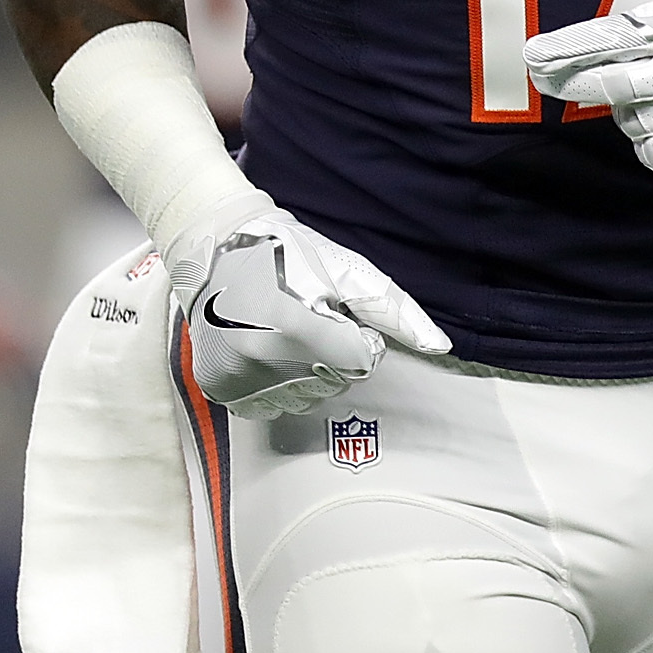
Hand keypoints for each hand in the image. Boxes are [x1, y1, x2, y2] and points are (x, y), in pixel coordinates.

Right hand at [167, 195, 448, 419]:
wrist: (214, 247)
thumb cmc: (285, 251)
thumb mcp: (344, 269)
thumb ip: (392, 310)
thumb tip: (438, 346)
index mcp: (295, 326)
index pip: (360, 362)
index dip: (358, 337)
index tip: (337, 315)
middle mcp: (262, 360)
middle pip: (335, 383)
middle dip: (333, 354)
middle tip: (307, 317)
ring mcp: (238, 378)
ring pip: (306, 397)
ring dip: (306, 371)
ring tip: (283, 331)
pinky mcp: (220, 389)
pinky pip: (272, 405)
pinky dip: (276, 383)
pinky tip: (266, 351)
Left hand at [524, 0, 652, 173]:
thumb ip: (641, 28)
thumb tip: (578, 47)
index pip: (617, 40)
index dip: (570, 50)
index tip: (531, 56)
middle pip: (618, 84)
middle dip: (573, 82)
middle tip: (543, 79)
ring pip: (633, 121)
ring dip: (630, 113)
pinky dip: (651, 143)